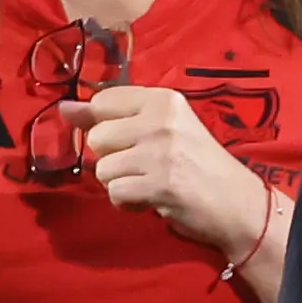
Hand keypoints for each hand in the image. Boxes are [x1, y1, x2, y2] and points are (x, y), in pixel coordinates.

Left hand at [77, 84, 271, 263]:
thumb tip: (64, 108)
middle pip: (97, 138)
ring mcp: (161, 152)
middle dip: (113, 159)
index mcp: (163, 99)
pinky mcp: (160, 183)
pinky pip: (115, 193)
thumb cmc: (196, 163)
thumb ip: (112, 117)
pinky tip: (149, 199)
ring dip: (120, 183)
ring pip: (102, 169)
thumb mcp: (160, 129)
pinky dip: (127, 203)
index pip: (103, 102)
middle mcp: (161, 120)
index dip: (106, 126)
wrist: (237, 202)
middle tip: (143, 166)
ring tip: (149, 183)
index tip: (130, 140)